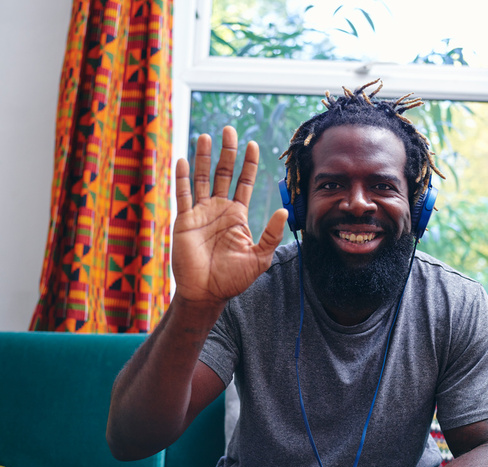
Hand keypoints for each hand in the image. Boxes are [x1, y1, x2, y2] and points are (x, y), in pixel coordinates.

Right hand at [172, 126, 287, 307]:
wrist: (207, 293)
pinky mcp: (184, 221)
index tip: (252, 144)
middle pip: (224, 173)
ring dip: (204, 158)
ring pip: (202, 178)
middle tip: (230, 129)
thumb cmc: (233, 279)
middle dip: (227, 152)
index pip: (244, 182)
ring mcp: (201, 213)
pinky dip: (182, 178)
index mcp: (237, 215)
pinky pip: (182, 195)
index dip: (248, 164)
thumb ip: (270, 234)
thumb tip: (284, 211)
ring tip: (206, 136)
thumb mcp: (259, 258)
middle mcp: (219, 210)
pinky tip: (182, 160)